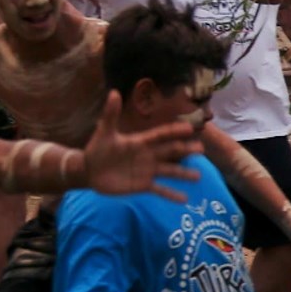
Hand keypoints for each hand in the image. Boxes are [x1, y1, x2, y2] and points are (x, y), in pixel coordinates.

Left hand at [85, 91, 201, 202]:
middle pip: (171, 152)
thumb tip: (113, 92)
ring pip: (170, 171)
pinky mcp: (143, 185)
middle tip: (201, 149)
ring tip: (198, 176)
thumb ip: (110, 114)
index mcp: (141, 142)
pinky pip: (160, 190)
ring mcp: (148, 171)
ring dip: (184, 174)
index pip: (161, 135)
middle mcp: (149, 156)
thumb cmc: (97, 149)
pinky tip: (184, 199)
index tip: (189, 129)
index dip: (174, 131)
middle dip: (186, 150)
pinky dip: (172, 194)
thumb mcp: (104, 132)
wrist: (89, 171)